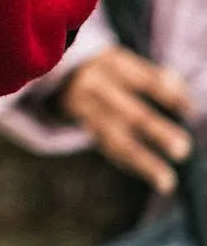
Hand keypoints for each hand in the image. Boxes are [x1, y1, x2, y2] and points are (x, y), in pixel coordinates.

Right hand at [58, 47, 194, 193]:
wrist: (54, 72)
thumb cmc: (106, 70)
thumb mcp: (123, 63)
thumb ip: (154, 76)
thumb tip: (182, 92)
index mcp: (111, 63)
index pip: (145, 80)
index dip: (169, 95)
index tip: (190, 111)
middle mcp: (96, 86)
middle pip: (130, 112)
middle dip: (157, 131)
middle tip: (183, 149)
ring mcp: (85, 109)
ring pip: (115, 138)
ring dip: (143, 162)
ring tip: (168, 182)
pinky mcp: (80, 126)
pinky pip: (107, 147)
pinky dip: (128, 162)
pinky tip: (151, 175)